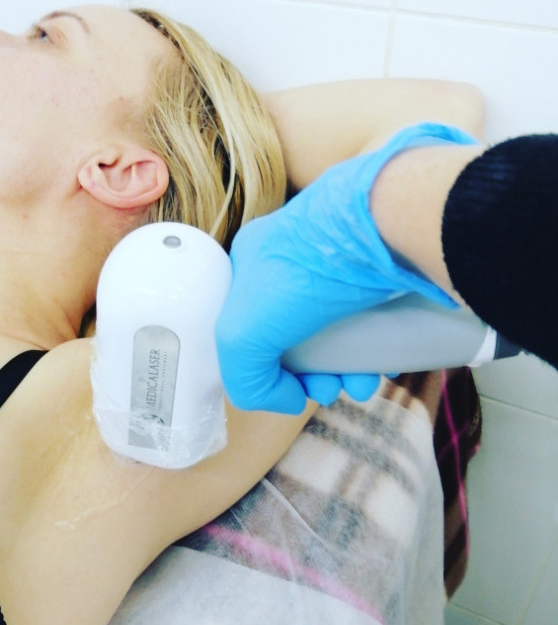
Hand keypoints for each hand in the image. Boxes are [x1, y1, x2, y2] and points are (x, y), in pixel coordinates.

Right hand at [216, 122, 476, 413]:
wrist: (383, 225)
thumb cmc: (302, 271)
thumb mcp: (241, 335)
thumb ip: (246, 380)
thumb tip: (289, 400)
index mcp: (250, 263)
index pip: (246, 327)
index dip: (262, 365)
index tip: (287, 386)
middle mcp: (291, 261)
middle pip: (293, 336)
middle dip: (307, 375)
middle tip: (325, 390)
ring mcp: (337, 265)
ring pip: (335, 333)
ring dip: (342, 372)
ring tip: (359, 387)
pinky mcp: (378, 272)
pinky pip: (370, 322)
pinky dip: (372, 352)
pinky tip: (380, 370)